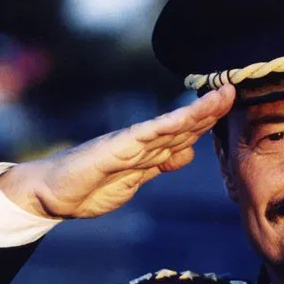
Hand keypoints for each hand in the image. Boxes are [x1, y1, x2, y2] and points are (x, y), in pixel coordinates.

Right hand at [0, 85, 234, 218]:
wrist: (50, 195)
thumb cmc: (86, 188)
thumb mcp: (133, 182)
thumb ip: (158, 166)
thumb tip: (187, 154)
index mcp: (146, 151)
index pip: (183, 134)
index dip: (206, 119)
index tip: (229, 104)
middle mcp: (139, 142)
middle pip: (181, 125)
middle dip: (209, 109)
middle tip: (234, 89)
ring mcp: (127, 143)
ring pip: (169, 126)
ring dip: (197, 112)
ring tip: (221, 95)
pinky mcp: (113, 148)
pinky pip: (144, 136)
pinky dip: (166, 125)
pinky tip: (186, 117)